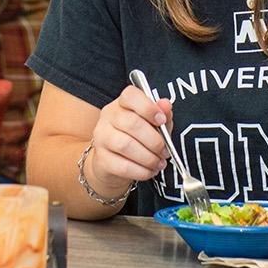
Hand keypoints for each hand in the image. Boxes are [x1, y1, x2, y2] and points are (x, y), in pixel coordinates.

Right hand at [86, 86, 172, 200]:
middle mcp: (108, 117)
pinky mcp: (101, 159)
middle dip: (154, 140)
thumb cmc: (137, 139)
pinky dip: (141, 171)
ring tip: (159, 163)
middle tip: (165, 151)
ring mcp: (101, 138)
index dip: (148, 107)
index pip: (130, 96)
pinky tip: (150, 171)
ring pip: (126, 145)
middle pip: (131, 123)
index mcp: (122, 104)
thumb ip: (162, 114)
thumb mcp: (154, 124)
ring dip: (149, 158)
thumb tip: (166, 105)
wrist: (114, 164)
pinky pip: (123, 166)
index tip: (162, 120)